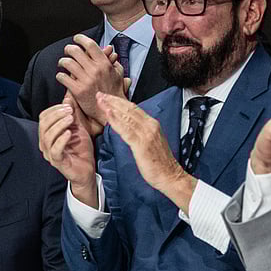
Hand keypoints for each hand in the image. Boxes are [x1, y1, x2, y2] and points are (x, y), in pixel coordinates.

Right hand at [38, 102, 97, 206]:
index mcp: (47, 135)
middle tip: (69, 111)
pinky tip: (69, 133)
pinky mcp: (57, 162)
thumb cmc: (81, 150)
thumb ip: (72, 114)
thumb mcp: (78, 128)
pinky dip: (61, 139)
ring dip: (59, 125)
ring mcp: (49, 154)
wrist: (88, 170)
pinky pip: (55, 149)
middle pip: (43, 125)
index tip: (67, 105)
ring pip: (47, 136)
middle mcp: (45, 144)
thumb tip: (68, 98)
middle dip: (56, 115)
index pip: (43, 117)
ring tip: (71, 119)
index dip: (54, 109)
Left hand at [56, 34, 128, 129]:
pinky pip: (63, 77)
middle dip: (69, 48)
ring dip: (62, 61)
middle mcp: (95, 70)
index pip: (90, 45)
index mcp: (104, 64)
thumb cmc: (114, 93)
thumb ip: (113, 61)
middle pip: (75, 51)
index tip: (76, 38)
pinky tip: (62, 77)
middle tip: (67, 50)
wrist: (111, 111)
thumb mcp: (118, 75)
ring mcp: (86, 80)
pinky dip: (60, 75)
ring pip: (67, 62)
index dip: (81, 39)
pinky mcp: (78, 90)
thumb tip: (110, 49)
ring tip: (63, 63)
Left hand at [97, 92, 194, 211]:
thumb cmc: (159, 162)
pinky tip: (108, 113)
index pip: (133, 107)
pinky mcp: (141, 144)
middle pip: (129, 109)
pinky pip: (126, 130)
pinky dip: (116, 120)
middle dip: (113, 100)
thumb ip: (140, 130)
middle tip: (99, 94)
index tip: (107, 96)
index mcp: (152, 124)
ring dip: (111, 107)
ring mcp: (146, 134)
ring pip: (126, 116)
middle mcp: (150, 126)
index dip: (119, 100)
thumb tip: (128, 123)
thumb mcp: (150, 140)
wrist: (170, 176)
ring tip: (100, 100)